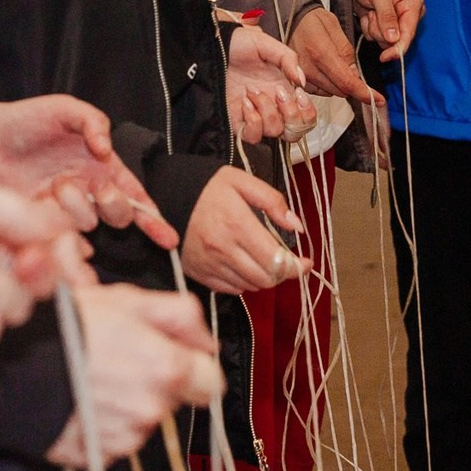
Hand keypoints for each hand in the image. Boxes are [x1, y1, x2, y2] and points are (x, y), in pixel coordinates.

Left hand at [0, 94, 178, 249]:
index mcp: (100, 167)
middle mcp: (86, 191)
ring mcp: (63, 209)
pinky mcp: (39, 222)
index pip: (135, 196)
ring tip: (53, 186)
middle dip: (114, 206)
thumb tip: (106, 150)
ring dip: (76, 206)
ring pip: (88, 224)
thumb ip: (94, 122)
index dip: (154, 219)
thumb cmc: (24, 120)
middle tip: (98, 189)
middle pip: (118, 214)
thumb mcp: (65, 108)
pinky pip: (61, 237)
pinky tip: (51, 212)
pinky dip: (63, 234)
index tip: (168, 238)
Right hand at [43, 282, 224, 468]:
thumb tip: (206, 339)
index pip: (211, 383)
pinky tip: (81, 400)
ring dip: (129, 404)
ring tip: (93, 377)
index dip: (195, 367)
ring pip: (144, 421)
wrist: (9, 364)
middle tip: (122, 360)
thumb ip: (179, 316)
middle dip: (158, 382)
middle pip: (175, 401)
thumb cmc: (66, 326)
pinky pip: (114, 440)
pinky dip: (103, 424)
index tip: (176, 358)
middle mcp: (152, 409)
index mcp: (168, 369)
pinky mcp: (98, 456)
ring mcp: (125, 437)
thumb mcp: (127, 300)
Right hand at [179, 165, 306, 293]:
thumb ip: (272, 201)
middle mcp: (223, 249)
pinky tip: (243, 264)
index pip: (276, 260)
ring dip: (263, 277)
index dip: (297, 266)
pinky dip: (243, 282)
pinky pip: (231, 289)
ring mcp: (209, 264)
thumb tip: (296, 226)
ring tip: (263, 260)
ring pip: (251, 286)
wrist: (166, 196)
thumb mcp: (241, 181)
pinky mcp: (199, 273)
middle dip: (282, 272)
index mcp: (237, 224)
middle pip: (266, 278)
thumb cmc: (206, 187)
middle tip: (285, 260)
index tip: (305, 262)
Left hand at [225, 24, 315, 145]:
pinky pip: (252, 136)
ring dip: (267, 111)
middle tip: (279, 93)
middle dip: (291, 116)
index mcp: (284, 90)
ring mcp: (256, 115)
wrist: (212, 47)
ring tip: (253, 91)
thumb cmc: (238, 44)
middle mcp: (272, 106)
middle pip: (294, 132)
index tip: (298, 93)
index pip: (306, 116)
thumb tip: (301, 80)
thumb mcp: (266, 44)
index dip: (307, 111)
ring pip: (274, 132)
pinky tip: (245, 102)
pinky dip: (252, 121)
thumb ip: (288, 58)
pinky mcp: (238, 122)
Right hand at [289, 7, 377, 105]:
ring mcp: (301, 77)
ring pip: (330, 92)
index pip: (347, 82)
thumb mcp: (335, 27)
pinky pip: (319, 91)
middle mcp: (308, 69)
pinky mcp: (297, 81)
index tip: (379, 99)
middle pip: (340, 90)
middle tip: (352, 69)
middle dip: (352, 85)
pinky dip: (327, 84)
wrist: (289, 20)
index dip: (365, 93)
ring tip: (335, 65)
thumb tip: (355, 75)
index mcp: (321, 53)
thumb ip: (346, 53)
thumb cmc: (311, 20)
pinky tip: (325, 70)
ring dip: (339, 84)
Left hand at [351, 0, 424, 62]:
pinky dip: (368, 27)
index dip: (398, 47)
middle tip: (373, 11)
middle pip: (396, 40)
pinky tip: (369, 14)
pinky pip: (375, 38)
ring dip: (373, 28)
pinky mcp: (385, 27)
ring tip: (371, 10)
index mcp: (413, 4)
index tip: (386, 56)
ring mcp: (396, 22)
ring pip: (384, 40)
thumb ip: (387, 16)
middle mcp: (408, 16)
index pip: (409, 33)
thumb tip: (394, 38)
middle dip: (380, 29)